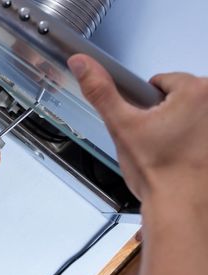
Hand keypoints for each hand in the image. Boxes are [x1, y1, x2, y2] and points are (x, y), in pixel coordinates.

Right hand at [67, 54, 207, 204]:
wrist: (180, 207)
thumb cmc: (160, 172)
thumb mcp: (121, 126)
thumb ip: (100, 91)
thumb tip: (83, 64)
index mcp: (196, 91)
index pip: (160, 81)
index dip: (145, 104)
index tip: (147, 125)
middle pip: (179, 96)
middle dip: (165, 114)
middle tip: (157, 140)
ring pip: (191, 114)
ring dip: (180, 127)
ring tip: (170, 151)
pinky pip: (200, 131)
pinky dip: (193, 141)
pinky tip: (184, 157)